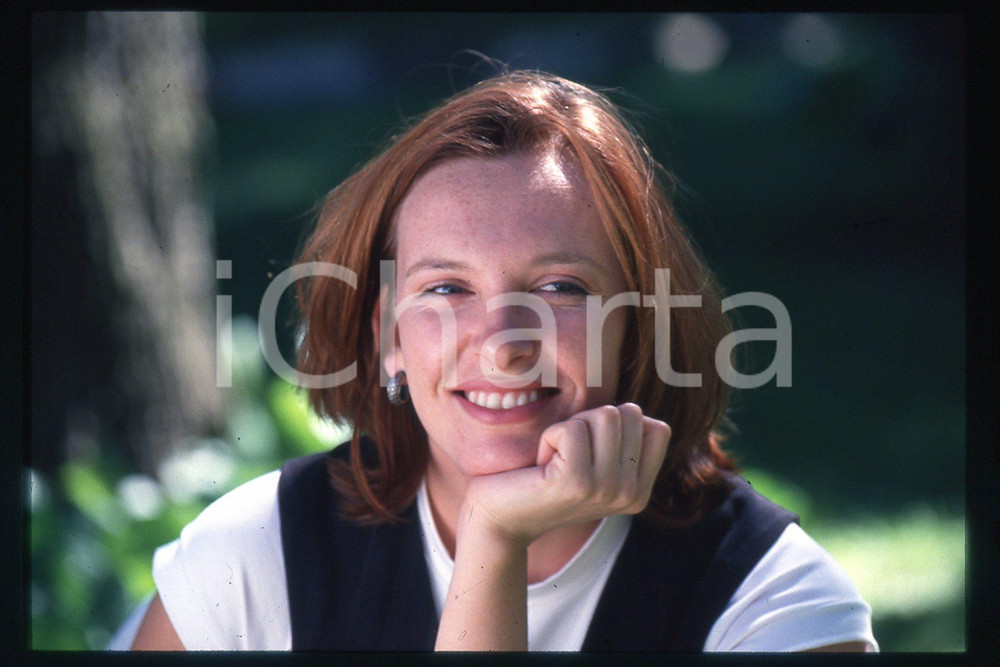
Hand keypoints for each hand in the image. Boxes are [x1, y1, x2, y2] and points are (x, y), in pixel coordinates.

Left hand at [460, 403, 670, 546]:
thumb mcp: (594, 463)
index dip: (618, 426)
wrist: (501, 518)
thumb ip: (621, 440)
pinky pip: (570, 429)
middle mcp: (631, 494)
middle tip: (568, 455)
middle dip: (591, 423)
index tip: (590, 452)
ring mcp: (607, 490)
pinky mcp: (577, 483)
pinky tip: (541, 466)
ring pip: (604, 415)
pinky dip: (549, 438)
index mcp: (640, 491)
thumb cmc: (545, 478)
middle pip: (630, 415)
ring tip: (555, 460)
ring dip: (570, 428)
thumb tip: (634, 412)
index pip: (657, 429)